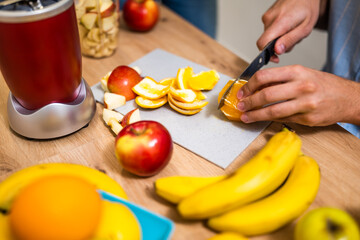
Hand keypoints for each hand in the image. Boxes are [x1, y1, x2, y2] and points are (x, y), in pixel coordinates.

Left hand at [237, 65, 359, 125]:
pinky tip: (262, 119)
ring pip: (272, 110)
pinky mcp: (308, 119)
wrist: (348, 98)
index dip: (249, 85)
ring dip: (255, 115)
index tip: (242, 92)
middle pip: (266, 94)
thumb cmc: (323, 85)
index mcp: (297, 71)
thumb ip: (280, 80)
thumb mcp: (303, 74)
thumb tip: (256, 87)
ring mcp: (306, 104)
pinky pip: (283, 119)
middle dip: (249, 102)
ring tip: (245, 117)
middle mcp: (301, 86)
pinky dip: (270, 119)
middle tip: (240, 106)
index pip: (264, 76)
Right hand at [257, 0, 320, 62]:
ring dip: (280, 39)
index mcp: (280, 22)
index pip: (262, 43)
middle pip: (268, 42)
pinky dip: (279, 32)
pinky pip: (270, 31)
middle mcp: (270, 18)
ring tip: (292, 29)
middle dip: (280, 46)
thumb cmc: (308, 8)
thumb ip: (290, 40)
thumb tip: (277, 50)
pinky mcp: (267, 16)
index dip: (267, 54)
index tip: (275, 58)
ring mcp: (267, 16)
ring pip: (270, 37)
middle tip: (293, 38)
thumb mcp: (305, 28)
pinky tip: (287, 25)